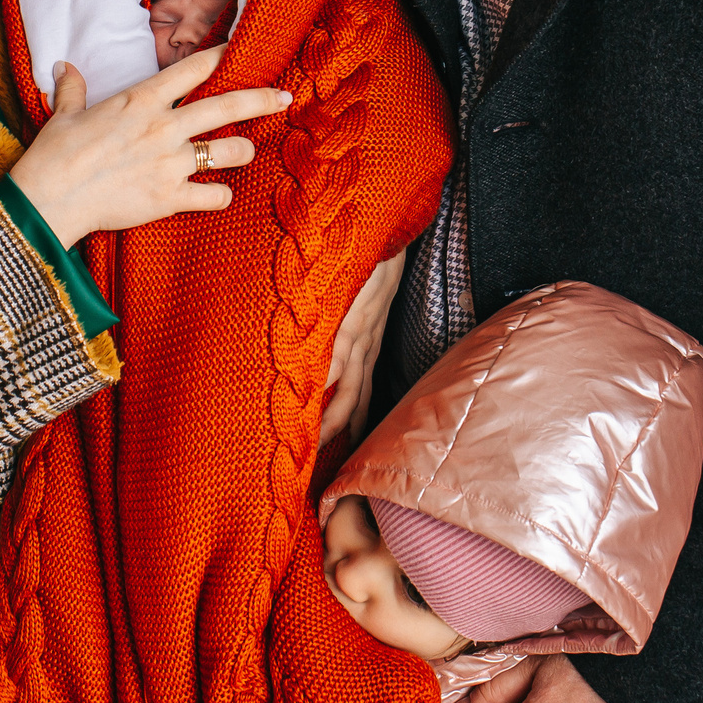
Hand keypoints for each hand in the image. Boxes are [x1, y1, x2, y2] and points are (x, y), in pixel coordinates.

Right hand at [6, 45, 291, 246]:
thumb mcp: (63, 114)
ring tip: (247, 151)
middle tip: (284, 96)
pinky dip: (220, 196)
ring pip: (231, 152)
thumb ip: (72, 88)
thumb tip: (63, 66)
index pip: (193, 69)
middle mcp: (164, 127)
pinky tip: (218, 195)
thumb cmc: (54, 155)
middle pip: (227, 106)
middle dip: (261, 99)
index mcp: (141, 100)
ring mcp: (171, 163)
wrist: (49, 199)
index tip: (240, 49)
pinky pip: (214, 196)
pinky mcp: (170, 197)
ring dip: (244, 151)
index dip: (221, 56)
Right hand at [320, 251, 402, 443]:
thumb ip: (339, 331)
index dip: (350, 431)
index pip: (359, 399)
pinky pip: (338, 352)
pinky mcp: (354, 317)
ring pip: (348, 388)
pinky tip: (312, 395)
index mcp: (367, 349)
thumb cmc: (370, 269)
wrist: (390, 236)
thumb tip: (318, 357)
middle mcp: (367, 349)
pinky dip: (326, 376)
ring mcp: (361, 335)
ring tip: (312, 445)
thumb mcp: (359, 306)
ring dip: (332, 419)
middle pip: (355, 403)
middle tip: (317, 466)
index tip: (334, 461)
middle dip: (338, 438)